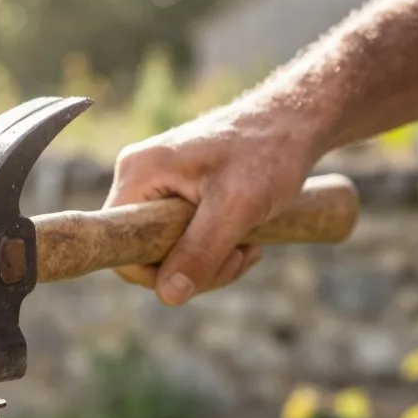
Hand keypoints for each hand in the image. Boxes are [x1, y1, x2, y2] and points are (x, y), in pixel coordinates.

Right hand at [104, 100, 321, 305]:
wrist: (295, 121)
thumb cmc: (268, 152)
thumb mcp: (236, 207)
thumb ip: (200, 251)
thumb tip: (169, 296)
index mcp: (138, 174)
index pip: (122, 246)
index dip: (156, 273)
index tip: (202, 269)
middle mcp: (138, 178)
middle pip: (146, 253)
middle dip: (194, 269)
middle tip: (238, 257)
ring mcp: (157, 185)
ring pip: (168, 251)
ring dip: (210, 263)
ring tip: (247, 248)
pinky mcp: (176, 192)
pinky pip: (182, 239)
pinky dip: (214, 250)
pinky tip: (245, 241)